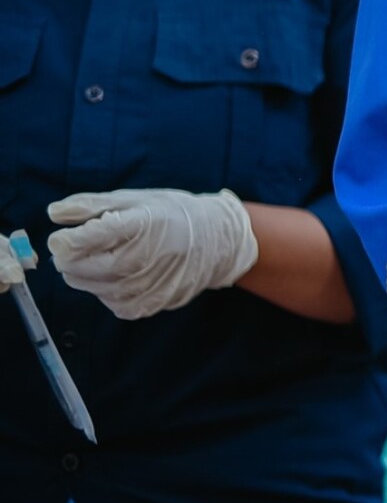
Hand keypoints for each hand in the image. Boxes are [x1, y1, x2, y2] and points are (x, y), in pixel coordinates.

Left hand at [47, 188, 258, 318]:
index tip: (62, 237)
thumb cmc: (170, 214)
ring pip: (92, 287)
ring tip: (101, 259)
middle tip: (76, 249)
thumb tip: (53, 213)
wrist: (217, 240)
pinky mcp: (152, 304)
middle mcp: (145, 258)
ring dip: (85, 275)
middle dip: (68, 259)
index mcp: (139, 225)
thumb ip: (90, 205)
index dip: (63, 240)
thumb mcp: (133, 199)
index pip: (81, 241)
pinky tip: (118, 276)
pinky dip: (106, 291)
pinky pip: (112, 303)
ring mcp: (149, 285)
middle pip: (79, 268)